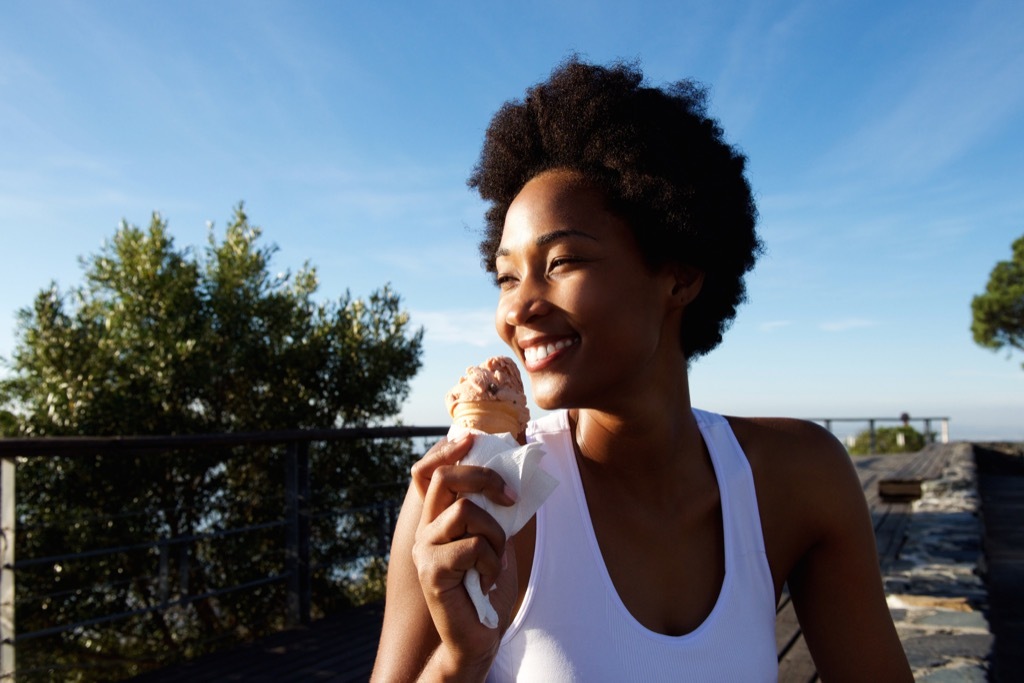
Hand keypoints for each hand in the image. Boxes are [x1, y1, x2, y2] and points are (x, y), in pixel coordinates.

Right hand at [410, 435, 518, 673]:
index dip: (449, 450)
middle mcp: (425, 530)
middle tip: (509, 496)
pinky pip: (472, 545)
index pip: (431, 472)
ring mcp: (425, 549)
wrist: (478, 638)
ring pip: (466, 511)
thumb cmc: (487, 590)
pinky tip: (488, 580)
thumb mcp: (495, 541)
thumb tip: (510, 475)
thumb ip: (493, 512)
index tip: (474, 438)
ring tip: (495, 559)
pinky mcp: (432, 571)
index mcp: (437, 519)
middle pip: (445, 477)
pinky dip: (491, 561)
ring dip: (495, 533)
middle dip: (483, 477)